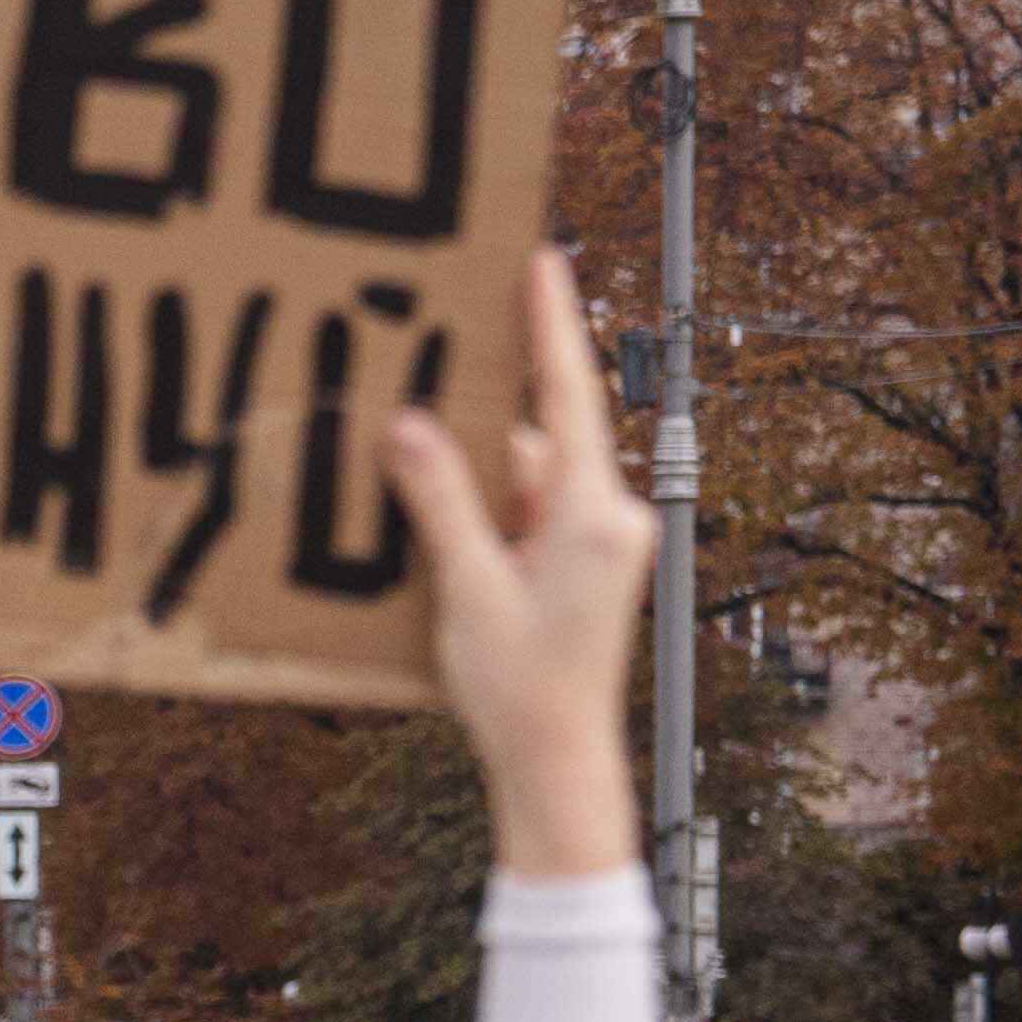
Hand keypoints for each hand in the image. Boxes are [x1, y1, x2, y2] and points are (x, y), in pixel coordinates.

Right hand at [388, 247, 652, 886]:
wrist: (557, 762)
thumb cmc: (519, 688)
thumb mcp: (467, 588)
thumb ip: (442, 499)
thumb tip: (414, 425)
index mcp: (593, 513)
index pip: (569, 396)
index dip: (551, 324)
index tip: (543, 259)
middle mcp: (609, 517)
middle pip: (537, 438)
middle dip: (480, 418)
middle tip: (433, 367)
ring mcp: (600, 543)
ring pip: (526, 480)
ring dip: (473, 482)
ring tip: (411, 483)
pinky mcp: (583, 566)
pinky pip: (527, 514)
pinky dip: (485, 514)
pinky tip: (440, 535)